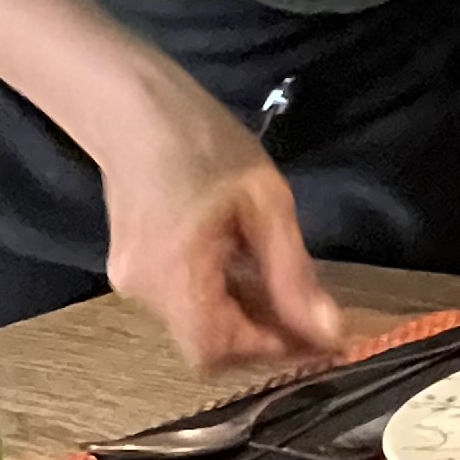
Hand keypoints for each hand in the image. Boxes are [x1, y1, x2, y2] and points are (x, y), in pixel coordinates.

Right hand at [97, 77, 348, 369]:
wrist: (132, 106)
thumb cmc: (203, 140)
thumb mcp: (266, 202)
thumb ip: (292, 273)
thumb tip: (327, 333)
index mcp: (173, 272)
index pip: (217, 351)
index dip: (269, 352)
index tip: (317, 339)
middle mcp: (144, 291)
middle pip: (207, 346)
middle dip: (263, 337)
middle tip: (311, 316)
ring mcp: (132, 283)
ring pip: (198, 326)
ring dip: (246, 318)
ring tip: (282, 285)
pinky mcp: (133, 272)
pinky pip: (185, 304)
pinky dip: (223, 300)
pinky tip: (248, 269)